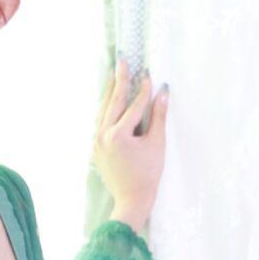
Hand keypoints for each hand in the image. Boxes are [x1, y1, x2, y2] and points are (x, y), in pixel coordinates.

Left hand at [93, 52, 168, 226]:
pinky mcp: (95, 147)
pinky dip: (107, 109)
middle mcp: (102, 135)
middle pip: (113, 101)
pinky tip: (111, 99)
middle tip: (122, 60)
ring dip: (111, 92)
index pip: (134, 105)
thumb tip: (163, 92)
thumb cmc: (148, 174)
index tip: (149, 73)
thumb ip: (158, 117)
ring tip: (115, 74)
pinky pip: (101, 121)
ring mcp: (96, 141)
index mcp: (118, 135)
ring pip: (103, 110)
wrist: (131, 200)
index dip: (143, 89)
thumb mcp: (156, 144)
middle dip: (120, 80)